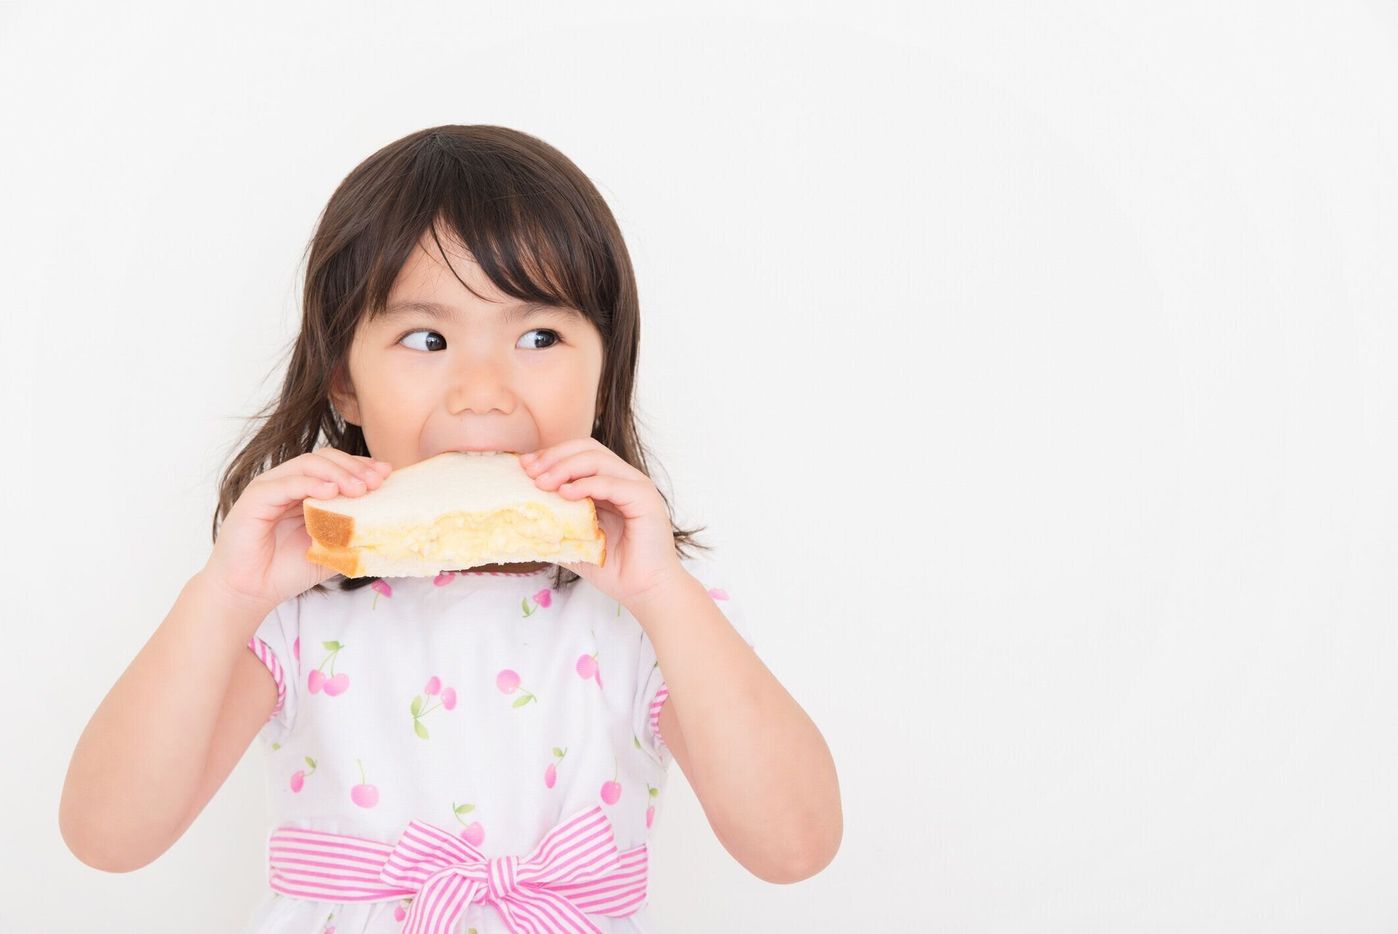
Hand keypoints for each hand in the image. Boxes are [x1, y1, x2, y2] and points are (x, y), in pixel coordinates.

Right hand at [203, 448, 392, 613]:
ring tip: (360, 488)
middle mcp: (289, 483)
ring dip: (338, 473)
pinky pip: (285, 483)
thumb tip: (388, 526)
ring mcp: (271, 487)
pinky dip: (309, 484)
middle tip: (376, 482)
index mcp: (307, 491)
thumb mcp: (332, 550)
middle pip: (326, 459)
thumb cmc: (287, 571)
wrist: (250, 592)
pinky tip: (330, 492)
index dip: (363, 467)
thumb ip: (353, 534)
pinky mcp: (255, 498)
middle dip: (355, 467)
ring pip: (308, 464)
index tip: (387, 475)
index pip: (338, 466)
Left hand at [519, 439, 688, 609]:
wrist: (645, 591)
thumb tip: (519, 518)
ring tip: (542, 483)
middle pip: (587, 448)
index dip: (551, 456)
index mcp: (610, 484)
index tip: (524, 467)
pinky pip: (611, 483)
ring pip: (598, 459)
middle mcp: (624, 480)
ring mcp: (636, 486)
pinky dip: (585, 484)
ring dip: (565, 467)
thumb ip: (554, 525)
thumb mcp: (574, 542)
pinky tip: (565, 493)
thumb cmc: (614, 569)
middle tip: (529, 471)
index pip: (579, 454)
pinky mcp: (645, 499)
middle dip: (554, 456)